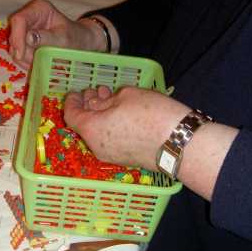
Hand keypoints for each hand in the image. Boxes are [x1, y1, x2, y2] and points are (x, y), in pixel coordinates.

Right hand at [8, 0, 105, 68]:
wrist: (80, 43)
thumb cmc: (75, 37)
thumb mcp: (64, 39)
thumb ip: (46, 38)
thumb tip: (28, 38)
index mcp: (39, 8)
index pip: (19, 19)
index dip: (17, 37)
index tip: (21, 54)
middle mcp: (29, 15)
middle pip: (14, 33)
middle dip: (22, 50)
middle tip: (35, 61)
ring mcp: (25, 28)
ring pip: (14, 45)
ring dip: (25, 57)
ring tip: (40, 61)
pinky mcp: (23, 40)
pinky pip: (18, 51)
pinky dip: (26, 60)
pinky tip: (37, 61)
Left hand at [64, 85, 188, 169]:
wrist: (180, 144)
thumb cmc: (150, 114)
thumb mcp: (127, 95)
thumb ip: (108, 99)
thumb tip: (102, 104)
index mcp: (91, 130)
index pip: (71, 115)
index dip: (72, 101)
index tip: (77, 92)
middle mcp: (97, 147)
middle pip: (85, 125)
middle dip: (89, 106)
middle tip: (97, 91)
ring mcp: (111, 156)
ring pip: (99, 132)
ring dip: (102, 115)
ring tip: (112, 98)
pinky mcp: (126, 159)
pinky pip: (110, 140)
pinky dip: (111, 125)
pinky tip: (122, 113)